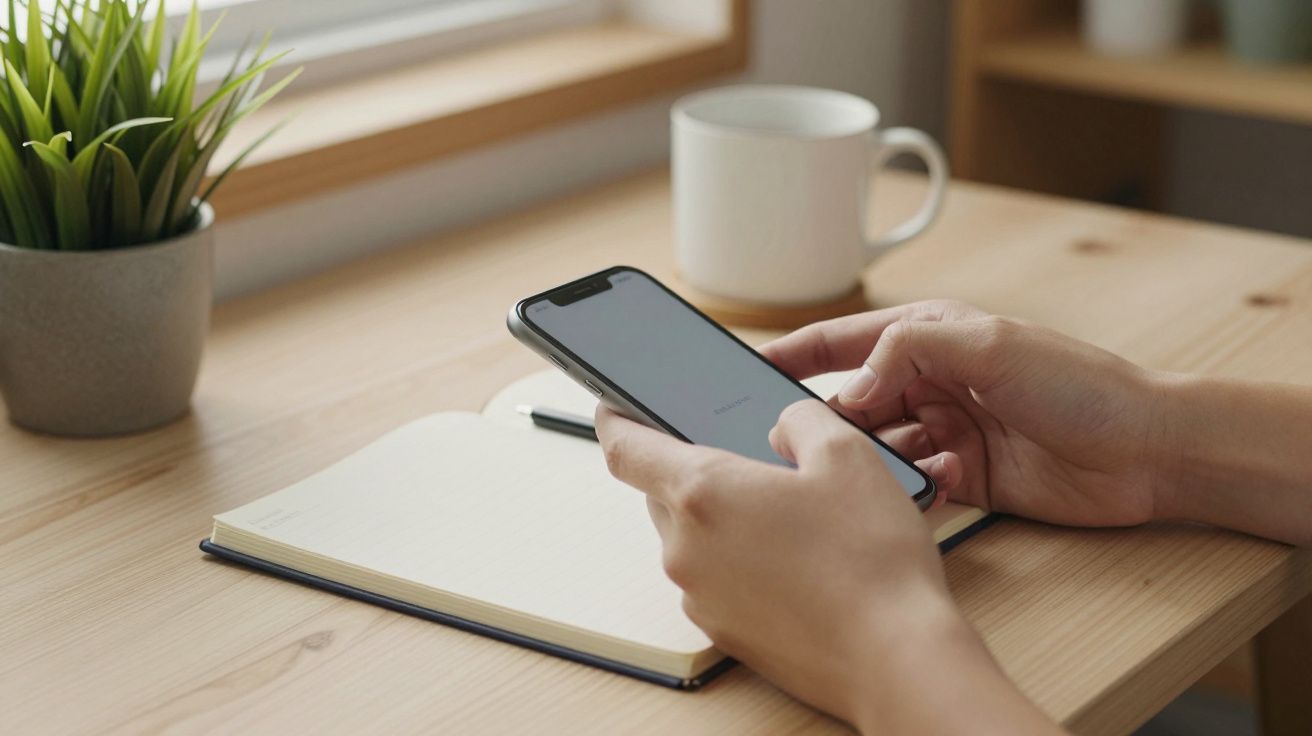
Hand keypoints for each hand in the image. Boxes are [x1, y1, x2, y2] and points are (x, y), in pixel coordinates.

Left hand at [596, 401, 1057, 733]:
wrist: (894, 657)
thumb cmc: (870, 557)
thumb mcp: (846, 453)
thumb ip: (800, 419)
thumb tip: (781, 424)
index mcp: (702, 492)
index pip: (624, 448)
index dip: (615, 420)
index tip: (614, 406)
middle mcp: (685, 548)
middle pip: (662, 494)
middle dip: (693, 472)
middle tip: (748, 464)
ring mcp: (700, 596)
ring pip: (691, 539)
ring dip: (722, 522)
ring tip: (789, 519)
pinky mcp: (723, 632)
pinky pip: (714, 580)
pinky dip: (738, 563)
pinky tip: (794, 563)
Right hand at [761, 300, 1172, 527]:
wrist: (1147, 451)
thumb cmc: (1079, 384)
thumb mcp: (988, 346)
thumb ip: (907, 352)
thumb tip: (847, 391)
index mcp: (931, 339)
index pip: (845, 343)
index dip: (796, 354)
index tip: (748, 369)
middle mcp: (932, 384)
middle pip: (854, 404)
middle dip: (831, 423)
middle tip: (803, 444)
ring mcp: (947, 433)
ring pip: (878, 451)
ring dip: (879, 462)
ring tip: (894, 463)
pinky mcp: (964, 479)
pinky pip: (914, 486)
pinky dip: (917, 488)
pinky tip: (943, 481)